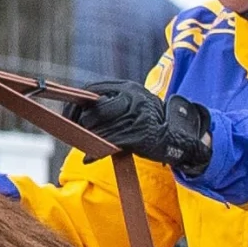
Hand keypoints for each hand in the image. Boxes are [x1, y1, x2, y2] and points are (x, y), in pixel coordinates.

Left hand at [70, 77, 212, 176]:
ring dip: (88, 139)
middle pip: (92, 111)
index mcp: (128, 88)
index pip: (92, 92)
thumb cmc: (151, 122)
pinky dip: (95, 152)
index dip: (76, 106)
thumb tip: (80, 112)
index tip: (69, 116)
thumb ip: (111, 102)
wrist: (179, 139)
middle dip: (81, 124)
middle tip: (78, 134)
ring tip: (86, 145)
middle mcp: (132, 99)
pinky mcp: (137, 135)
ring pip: (98, 128)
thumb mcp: (134, 104)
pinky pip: (108, 143)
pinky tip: (90, 158)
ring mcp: (135, 116)